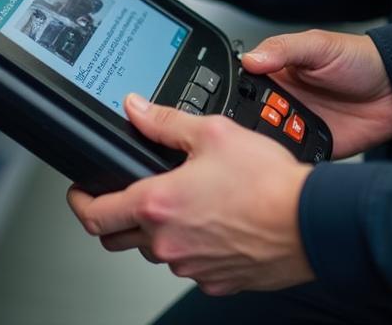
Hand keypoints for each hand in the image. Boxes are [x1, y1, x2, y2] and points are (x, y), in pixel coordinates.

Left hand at [67, 95, 314, 294]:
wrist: (311, 222)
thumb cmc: (268, 182)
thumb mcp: (213, 132)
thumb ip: (165, 121)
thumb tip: (135, 109)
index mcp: (158, 205)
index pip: (96, 214)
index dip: (80, 201)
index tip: (80, 192)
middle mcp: (168, 243)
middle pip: (118, 238)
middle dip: (113, 216)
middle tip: (124, 195)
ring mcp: (192, 267)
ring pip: (156, 251)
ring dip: (158, 229)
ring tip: (184, 198)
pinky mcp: (217, 281)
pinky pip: (190, 264)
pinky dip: (191, 244)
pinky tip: (213, 220)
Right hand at [242, 29, 391, 158]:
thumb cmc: (360, 60)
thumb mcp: (319, 46)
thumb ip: (283, 49)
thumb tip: (249, 58)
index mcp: (280, 74)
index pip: (245, 88)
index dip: (235, 96)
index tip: (229, 105)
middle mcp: (285, 102)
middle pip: (252, 119)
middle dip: (250, 127)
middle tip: (256, 128)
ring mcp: (299, 126)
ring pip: (270, 142)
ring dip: (269, 145)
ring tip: (271, 145)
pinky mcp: (316, 148)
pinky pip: (295, 159)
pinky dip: (291, 161)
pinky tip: (288, 159)